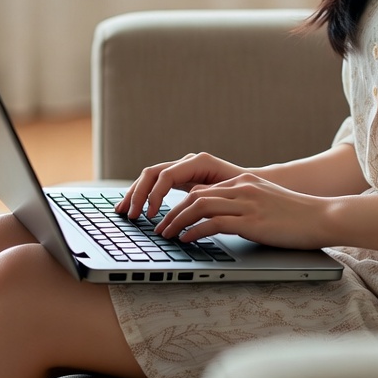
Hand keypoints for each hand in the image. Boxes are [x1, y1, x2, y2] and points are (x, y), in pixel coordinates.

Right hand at [115, 152, 246, 219]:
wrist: (252, 186)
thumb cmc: (243, 191)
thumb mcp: (225, 195)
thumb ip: (205, 197)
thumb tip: (187, 209)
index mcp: (198, 163)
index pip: (165, 175)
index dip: (155, 195)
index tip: (151, 215)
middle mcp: (187, 162)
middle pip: (152, 173)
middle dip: (138, 193)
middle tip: (130, 215)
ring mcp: (182, 169)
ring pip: (150, 177)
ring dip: (135, 193)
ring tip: (124, 211)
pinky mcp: (180, 178)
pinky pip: (156, 183)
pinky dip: (143, 194)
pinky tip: (136, 208)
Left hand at [155, 173, 332, 249]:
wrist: (322, 216)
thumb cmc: (297, 215)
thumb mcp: (266, 202)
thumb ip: (244, 204)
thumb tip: (220, 218)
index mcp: (244, 182)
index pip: (203, 189)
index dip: (181, 203)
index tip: (169, 217)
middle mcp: (242, 188)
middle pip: (195, 195)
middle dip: (173, 212)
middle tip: (160, 228)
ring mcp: (246, 203)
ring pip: (199, 206)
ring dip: (178, 221)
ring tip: (167, 236)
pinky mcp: (251, 221)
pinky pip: (214, 222)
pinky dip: (195, 231)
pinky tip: (187, 240)